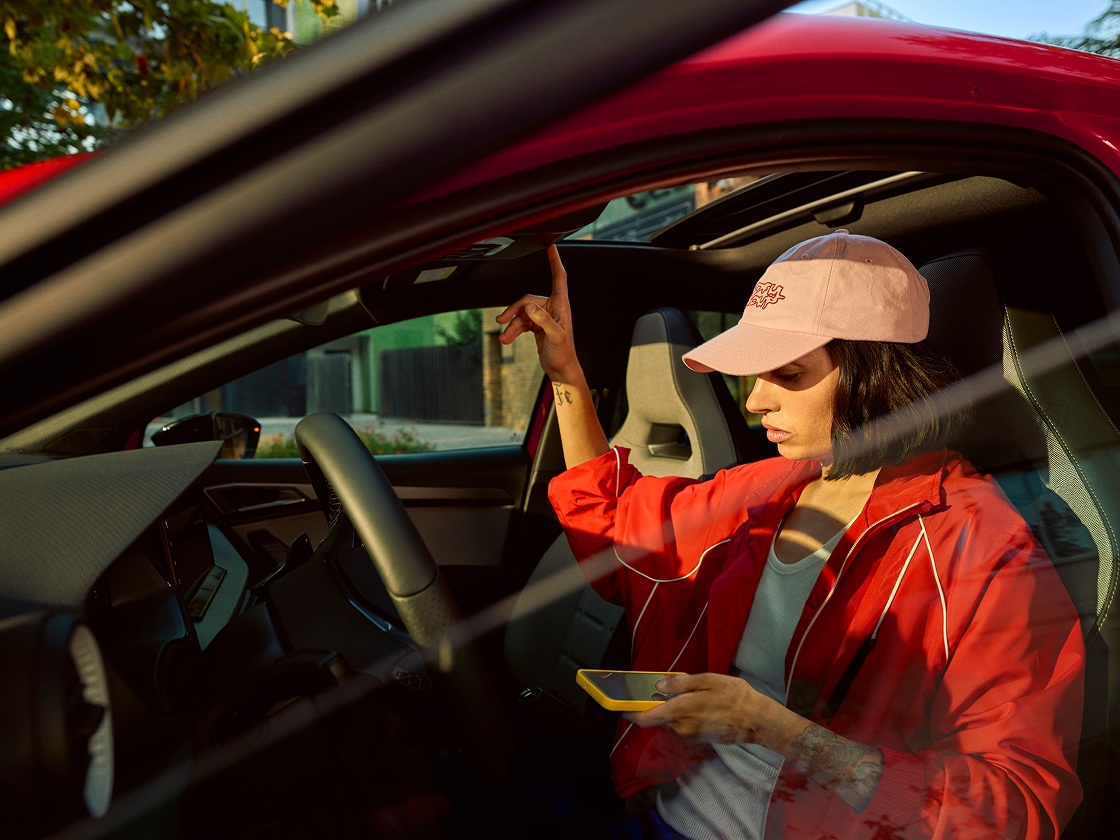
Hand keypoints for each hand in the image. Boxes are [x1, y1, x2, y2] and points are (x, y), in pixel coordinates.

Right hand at [495, 244, 580, 382]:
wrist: (561, 369)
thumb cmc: (564, 353)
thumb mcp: (555, 336)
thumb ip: (543, 320)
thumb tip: (529, 307)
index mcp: (560, 305)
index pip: (558, 277)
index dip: (555, 261)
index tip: (551, 247)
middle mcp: (553, 308)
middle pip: (527, 300)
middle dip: (513, 310)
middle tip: (501, 320)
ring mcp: (544, 317)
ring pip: (522, 313)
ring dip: (511, 325)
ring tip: (504, 338)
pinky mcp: (538, 327)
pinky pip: (522, 323)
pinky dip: (513, 330)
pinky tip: (507, 338)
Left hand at [624, 673, 764, 744]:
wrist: (756, 720)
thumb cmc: (734, 696)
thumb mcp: (708, 680)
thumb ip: (681, 684)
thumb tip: (659, 686)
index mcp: (680, 710)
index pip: (645, 718)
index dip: (630, 713)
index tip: (621, 705)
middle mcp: (681, 727)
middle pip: (658, 718)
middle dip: (658, 704)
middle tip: (670, 688)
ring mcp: (689, 736)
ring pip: (671, 721)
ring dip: (673, 710)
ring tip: (693, 695)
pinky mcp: (698, 740)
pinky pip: (682, 726)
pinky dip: (684, 716)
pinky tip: (701, 705)